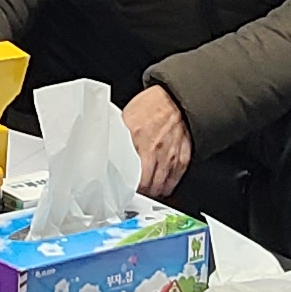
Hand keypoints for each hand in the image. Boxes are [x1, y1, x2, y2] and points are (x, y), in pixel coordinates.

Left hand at [124, 83, 193, 199]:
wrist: (178, 99)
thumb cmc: (152, 105)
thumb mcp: (127, 116)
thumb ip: (119, 135)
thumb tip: (107, 147)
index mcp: (135, 137)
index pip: (125, 170)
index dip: (120, 182)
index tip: (115, 186)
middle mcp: (153, 150)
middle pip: (143, 183)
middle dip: (136, 191)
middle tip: (129, 192)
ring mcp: (169, 156)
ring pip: (158, 186)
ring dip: (150, 192)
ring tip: (143, 193)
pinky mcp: (182, 158)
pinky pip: (174, 180)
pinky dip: (166, 187)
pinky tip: (159, 188)